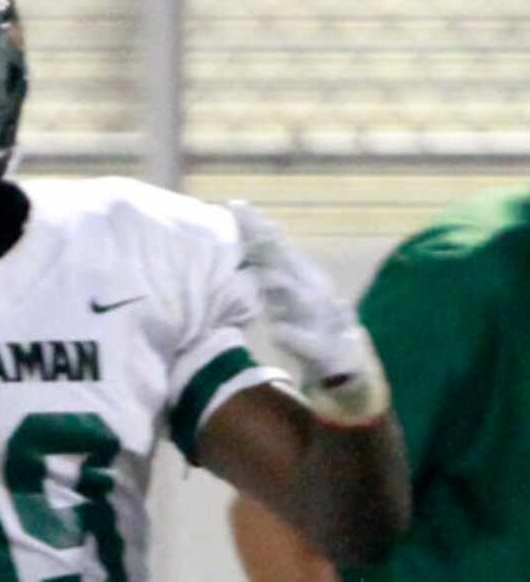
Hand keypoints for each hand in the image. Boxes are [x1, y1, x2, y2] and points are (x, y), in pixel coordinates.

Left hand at [228, 201, 389, 424]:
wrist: (348, 376)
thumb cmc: (313, 337)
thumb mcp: (288, 306)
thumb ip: (270, 284)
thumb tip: (246, 259)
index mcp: (305, 283)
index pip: (278, 250)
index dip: (257, 228)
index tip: (233, 205)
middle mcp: (317, 294)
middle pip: (290, 263)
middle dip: (268, 241)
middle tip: (245, 220)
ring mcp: (325, 321)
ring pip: (303, 299)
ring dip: (282, 286)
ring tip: (258, 276)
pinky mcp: (329, 352)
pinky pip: (310, 345)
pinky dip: (295, 337)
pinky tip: (277, 333)